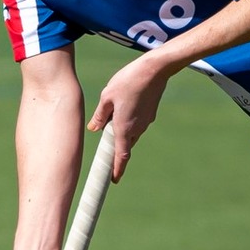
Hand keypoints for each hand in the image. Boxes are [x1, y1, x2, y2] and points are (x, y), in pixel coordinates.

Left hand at [87, 53, 172, 182]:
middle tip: (106, 136)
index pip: (121, 156)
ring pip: (131, 132)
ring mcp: (146, 122)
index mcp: (124, 128)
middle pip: (124, 144)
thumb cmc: (128, 81)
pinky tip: (126, 101)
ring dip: (122, 128)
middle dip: (116, 145)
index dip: (117, 170)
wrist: (155, 69)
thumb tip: (94, 128)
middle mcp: (137, 129)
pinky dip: (130, 119)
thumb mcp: (107, 96)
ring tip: (115, 108)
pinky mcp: (151, 113)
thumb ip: (99, 115)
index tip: (114, 180)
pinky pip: (137, 122)